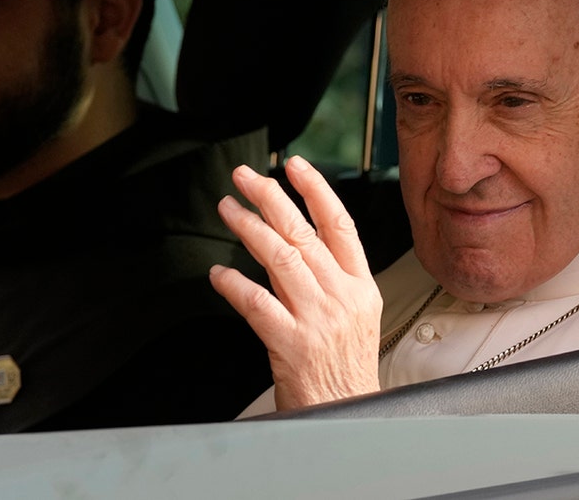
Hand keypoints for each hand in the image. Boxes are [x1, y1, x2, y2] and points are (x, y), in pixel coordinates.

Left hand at [209, 156, 382, 410]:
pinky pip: (256, 303)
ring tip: (228, 210)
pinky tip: (218, 273)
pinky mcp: (291, 344)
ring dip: (248, 228)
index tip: (294, 166)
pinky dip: (233, 284)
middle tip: (245, 177)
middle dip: (270, 198)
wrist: (348, 413)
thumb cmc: (346, 370)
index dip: (316, 190)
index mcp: (360, 287)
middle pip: (303, 233)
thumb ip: (327, 279)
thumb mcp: (355, 317)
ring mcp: (317, 319)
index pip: (340, 225)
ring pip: (279, 258)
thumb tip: (291, 243)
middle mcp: (341, 297)